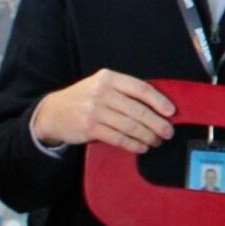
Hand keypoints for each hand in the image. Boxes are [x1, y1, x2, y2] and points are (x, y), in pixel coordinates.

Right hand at [33, 69, 175, 153]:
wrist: (52, 112)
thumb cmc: (85, 99)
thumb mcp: (102, 86)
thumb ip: (125, 92)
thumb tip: (158, 106)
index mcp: (110, 78)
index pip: (141, 88)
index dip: (159, 101)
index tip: (172, 112)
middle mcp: (102, 92)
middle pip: (138, 110)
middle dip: (157, 123)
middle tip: (168, 132)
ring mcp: (95, 110)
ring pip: (130, 126)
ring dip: (148, 136)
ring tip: (157, 141)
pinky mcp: (90, 127)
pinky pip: (118, 138)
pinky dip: (133, 144)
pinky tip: (142, 147)